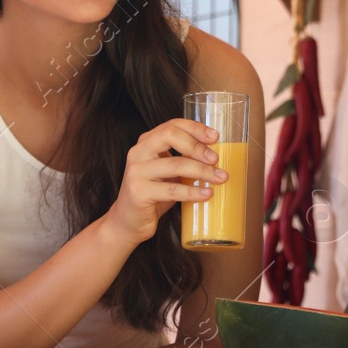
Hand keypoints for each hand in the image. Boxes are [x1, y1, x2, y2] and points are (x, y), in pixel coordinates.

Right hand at [108, 118, 225, 245]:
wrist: (127, 222)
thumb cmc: (153, 195)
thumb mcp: (167, 173)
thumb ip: (183, 160)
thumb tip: (215, 156)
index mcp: (145, 143)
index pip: (171, 125)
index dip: (195, 128)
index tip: (215, 137)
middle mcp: (138, 153)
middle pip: (170, 136)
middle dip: (197, 146)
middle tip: (216, 159)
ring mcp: (137, 172)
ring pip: (175, 164)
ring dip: (202, 170)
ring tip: (220, 177)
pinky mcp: (139, 192)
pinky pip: (172, 190)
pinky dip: (193, 192)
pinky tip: (207, 193)